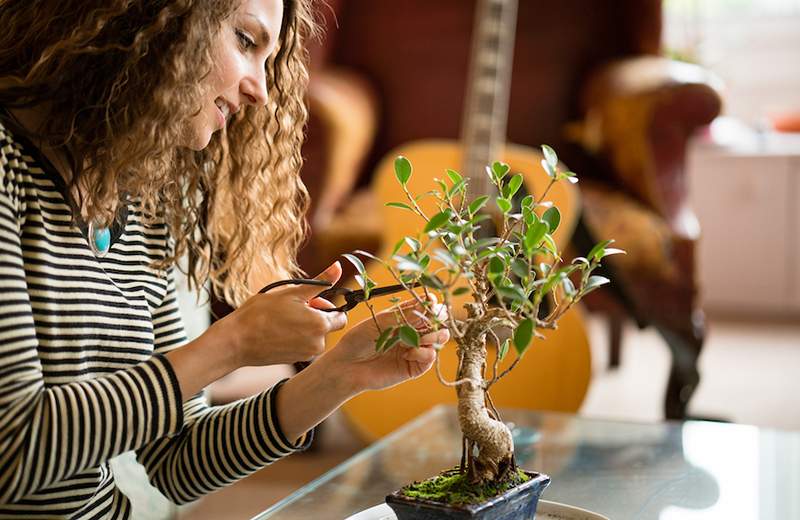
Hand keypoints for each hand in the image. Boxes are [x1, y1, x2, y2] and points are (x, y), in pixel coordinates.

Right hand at [210, 262, 347, 366]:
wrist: (236, 341)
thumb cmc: (261, 313)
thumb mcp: (292, 292)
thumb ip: (320, 282)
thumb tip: (338, 267)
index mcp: (320, 325)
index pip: (341, 317)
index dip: (328, 306)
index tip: (311, 301)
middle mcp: (318, 344)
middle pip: (328, 327)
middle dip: (315, 316)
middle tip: (293, 308)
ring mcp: (306, 354)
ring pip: (314, 336)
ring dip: (305, 326)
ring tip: (282, 319)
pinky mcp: (295, 360)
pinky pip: (303, 346)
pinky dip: (296, 337)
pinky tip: (278, 331)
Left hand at [322, 296, 449, 393]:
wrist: (347, 366)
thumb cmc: (358, 340)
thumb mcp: (380, 322)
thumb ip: (404, 314)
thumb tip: (428, 301)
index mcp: (404, 316)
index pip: (427, 306)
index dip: (432, 303)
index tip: (430, 301)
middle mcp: (413, 331)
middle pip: (439, 320)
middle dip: (438, 318)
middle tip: (429, 320)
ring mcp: (416, 348)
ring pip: (441, 337)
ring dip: (433, 335)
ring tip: (417, 338)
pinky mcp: (415, 366)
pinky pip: (431, 356)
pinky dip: (422, 352)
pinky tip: (407, 353)